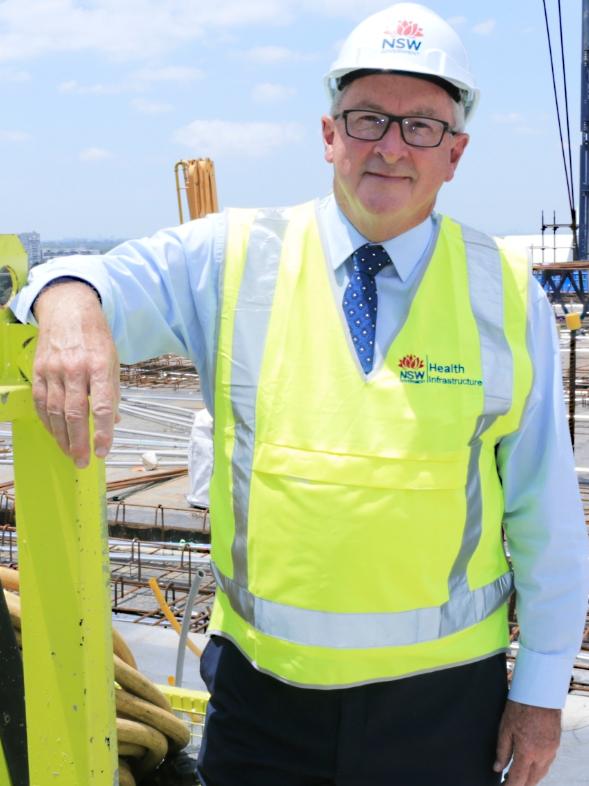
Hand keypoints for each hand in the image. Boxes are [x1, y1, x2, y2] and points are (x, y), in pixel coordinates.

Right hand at [32, 281, 119, 467]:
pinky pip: (42, 403)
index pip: (101, 405)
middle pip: (75, 413)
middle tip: (84, 462)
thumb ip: (113, 392)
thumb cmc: (95, 338)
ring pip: (56, 411)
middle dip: (79, 442)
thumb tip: (114, 422)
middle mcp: (75, 369)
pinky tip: (56, 435)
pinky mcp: (39, 371)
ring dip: (62, 437)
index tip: (104, 451)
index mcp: (100, 366)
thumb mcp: (113, 361)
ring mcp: (54, 370)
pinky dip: (48, 422)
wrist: (68, 310)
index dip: (102, 431)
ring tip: (71, 454)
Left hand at [494, 699, 560, 784]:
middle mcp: (542, 755)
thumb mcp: (505, 728)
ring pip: (541, 773)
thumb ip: (502, 750)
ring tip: (519, 776)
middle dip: (521, 784)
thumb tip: (497, 767)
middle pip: (532, 780)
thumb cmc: (521, 707)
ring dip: (531, 778)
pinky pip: (547, 763)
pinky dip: (539, 768)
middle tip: (509, 783)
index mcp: (527, 752)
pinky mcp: (555, 744)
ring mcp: (551, 751)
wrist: (541, 694)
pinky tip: (531, 763)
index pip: (518, 779)